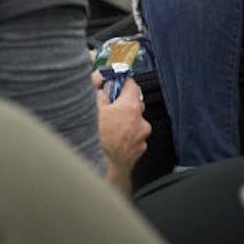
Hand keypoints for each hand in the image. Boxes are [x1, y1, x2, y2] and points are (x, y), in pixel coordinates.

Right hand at [96, 75, 149, 191]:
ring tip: (116, 126)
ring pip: (137, 118)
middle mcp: (140, 116)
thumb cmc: (107, 137)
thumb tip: (103, 92)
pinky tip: (121, 136)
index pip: (132, 85)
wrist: (114, 161)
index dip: (125, 83)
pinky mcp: (144, 141)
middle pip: (135, 102)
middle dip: (125, 103)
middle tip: (114, 107)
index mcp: (131, 105)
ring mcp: (144, 129)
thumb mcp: (100, 112)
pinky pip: (137, 132)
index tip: (119, 84)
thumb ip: (103, 98)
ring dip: (128, 119)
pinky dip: (131, 132)